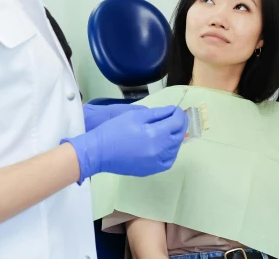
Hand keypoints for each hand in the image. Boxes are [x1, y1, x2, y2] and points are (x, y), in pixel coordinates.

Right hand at [64, 106, 187, 181]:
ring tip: (169, 130)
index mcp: (157, 135)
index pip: (177, 122)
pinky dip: (170, 152)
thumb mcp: (135, 116)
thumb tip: (171, 111)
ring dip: (175, 137)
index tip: (174, 109)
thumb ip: (157, 113)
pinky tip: (165, 146)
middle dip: (179, 124)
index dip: (178, 113)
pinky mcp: (150, 170)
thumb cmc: (115, 130)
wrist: (99, 152)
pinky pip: (168, 161)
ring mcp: (156, 163)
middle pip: (179, 135)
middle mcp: (160, 151)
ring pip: (175, 149)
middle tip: (174, 117)